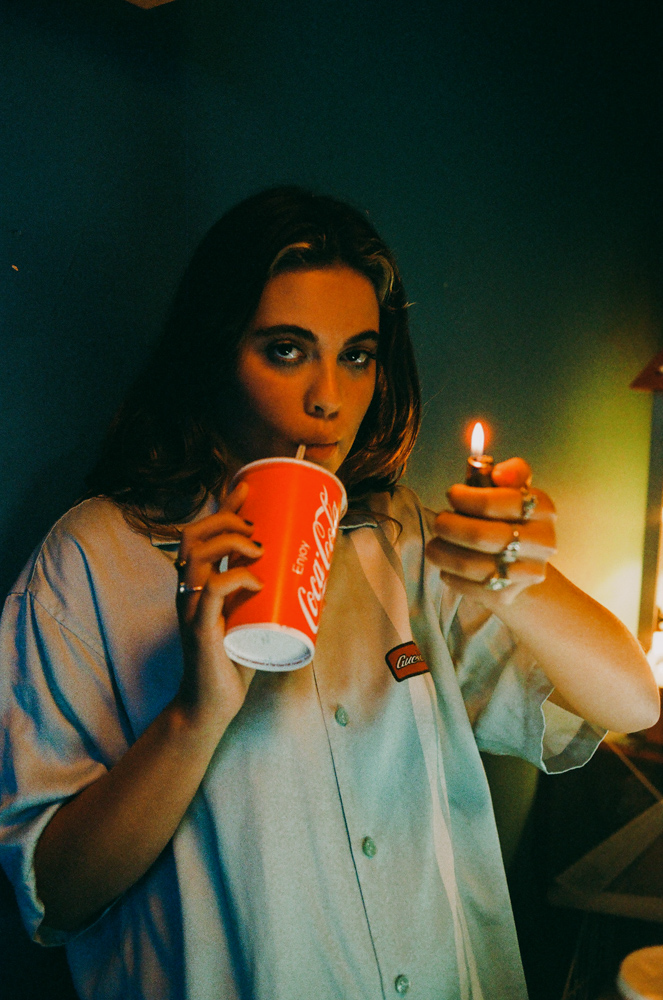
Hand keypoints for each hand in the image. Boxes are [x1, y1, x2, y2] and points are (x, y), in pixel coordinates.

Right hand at [174, 481, 263, 732]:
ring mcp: (190, 606)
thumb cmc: (236, 659)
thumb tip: (313, 576)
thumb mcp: (254, 617)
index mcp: (200, 581)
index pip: (203, 532)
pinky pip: (210, 590)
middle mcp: (189, 588)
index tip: (246, 486)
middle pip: (194, 534)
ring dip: (231, 541)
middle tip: (256, 526)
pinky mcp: (198, 628)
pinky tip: (256, 580)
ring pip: (197, 553)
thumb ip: (269, 595)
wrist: (214, 703)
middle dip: (225, 518)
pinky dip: (235, 577)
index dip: (223, 506)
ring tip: (259, 548)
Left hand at [426, 457, 556, 607]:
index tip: (452, 493)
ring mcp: (527, 572)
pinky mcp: (507, 595)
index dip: (471, 497)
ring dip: (443, 552)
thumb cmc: (508, 519)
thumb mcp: (513, 490)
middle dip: (450, 526)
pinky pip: (467, 585)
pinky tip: (445, 566)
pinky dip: (449, 574)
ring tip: (433, 545)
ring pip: (472, 565)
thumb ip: (511, 473)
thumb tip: (500, 472)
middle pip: (483, 536)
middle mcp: (542, 542)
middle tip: (439, 521)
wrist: (521, 565)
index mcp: (543, 509)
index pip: (506, 501)